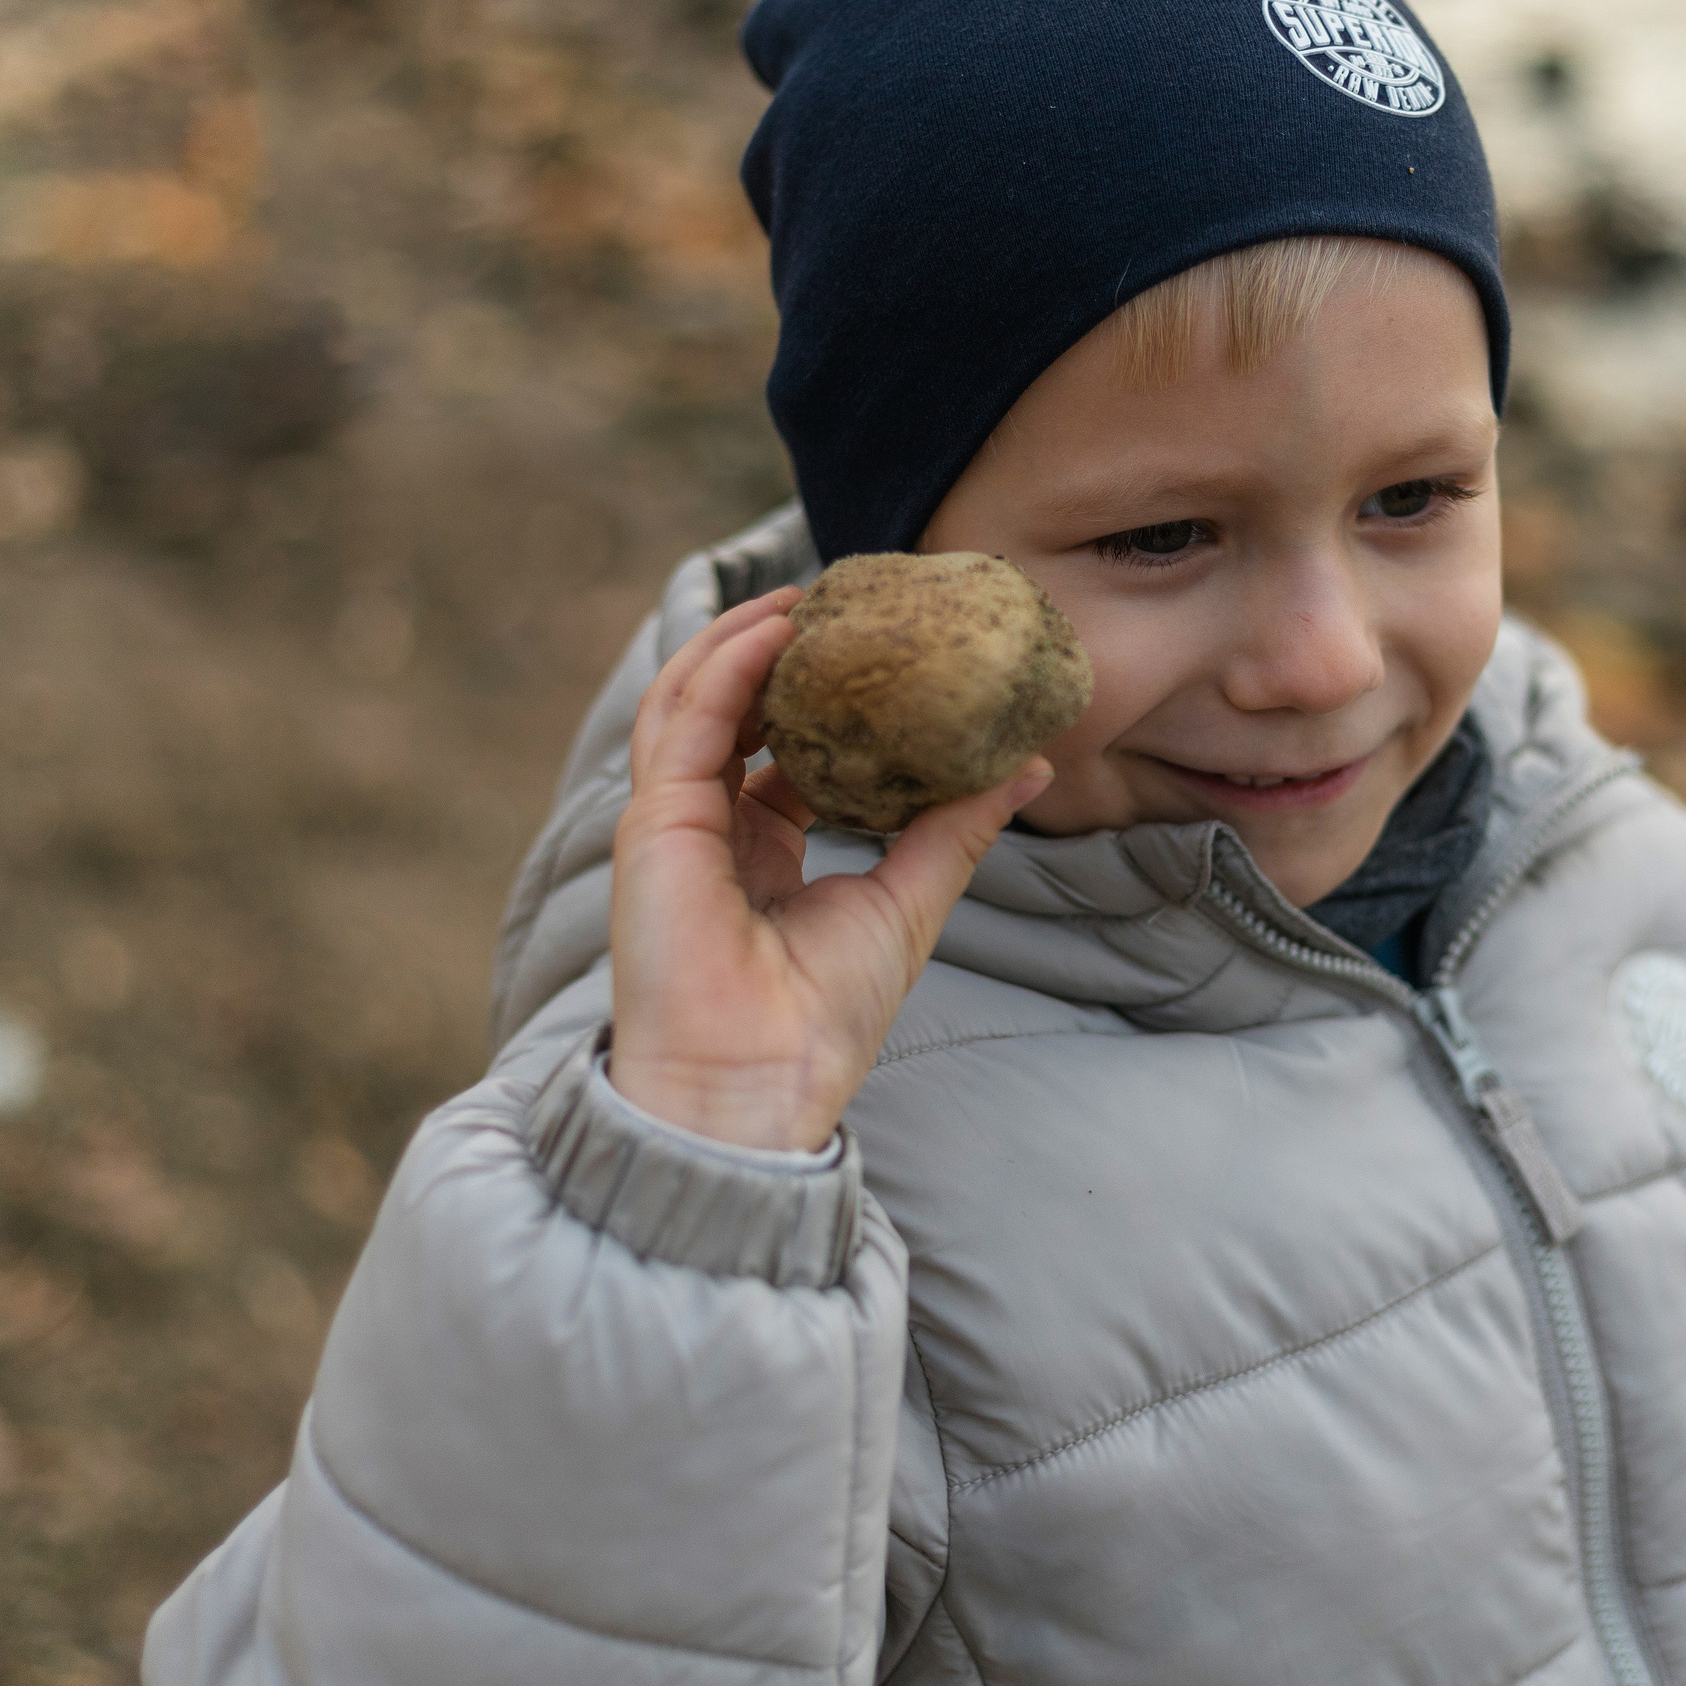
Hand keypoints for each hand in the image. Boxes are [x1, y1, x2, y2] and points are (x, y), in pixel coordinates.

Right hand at [606, 590, 1052, 1149]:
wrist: (758, 1086)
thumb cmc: (823, 1017)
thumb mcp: (910, 899)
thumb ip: (957, 825)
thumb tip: (1031, 763)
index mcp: (762, 846)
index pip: (782, 744)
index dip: (822, 690)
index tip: (878, 644)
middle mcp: (713, 826)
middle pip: (733, 707)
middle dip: (778, 647)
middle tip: (842, 599)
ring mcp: (675, 822)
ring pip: (694, 698)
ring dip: (744, 638)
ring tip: (806, 598)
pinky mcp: (654, 823)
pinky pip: (685, 722)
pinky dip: (725, 666)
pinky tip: (775, 631)